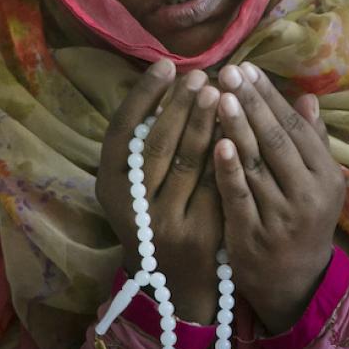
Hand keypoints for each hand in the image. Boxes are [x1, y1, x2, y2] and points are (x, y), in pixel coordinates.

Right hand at [96, 59, 222, 322]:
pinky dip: (226, 153)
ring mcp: (166, 222)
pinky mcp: (199, 235)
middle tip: (202, 74)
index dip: (143, 95)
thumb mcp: (136, 184)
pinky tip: (238, 127)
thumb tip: (171, 81)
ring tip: (221, 92)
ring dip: (206, 123)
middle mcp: (133, 205)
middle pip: (157, 144)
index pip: (121, 131)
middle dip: (181, 105)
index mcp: (109, 186)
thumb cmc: (156, 214)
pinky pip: (215, 184)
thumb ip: (145, 142)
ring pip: (188, 163)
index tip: (166, 65)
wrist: (175, 283)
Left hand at [213, 63, 344, 333]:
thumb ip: (313, 141)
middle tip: (229, 71)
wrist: (295, 284)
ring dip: (237, 126)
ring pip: (256, 163)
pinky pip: (238, 196)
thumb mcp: (319, 184)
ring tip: (219, 95)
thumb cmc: (304, 221)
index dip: (271, 96)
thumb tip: (307, 97)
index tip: (249, 68)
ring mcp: (280, 216)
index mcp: (325, 177)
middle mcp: (307, 195)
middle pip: (277, 140)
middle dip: (252, 102)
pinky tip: (216, 141)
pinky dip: (228, 168)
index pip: (296, 128)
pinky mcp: (252, 235)